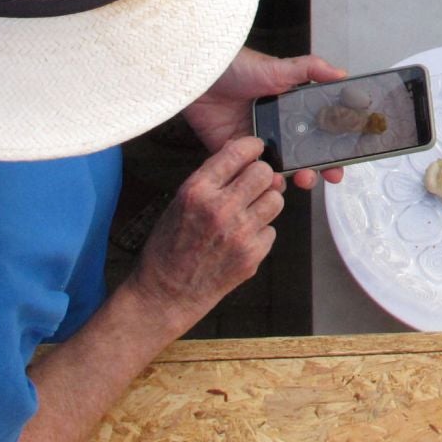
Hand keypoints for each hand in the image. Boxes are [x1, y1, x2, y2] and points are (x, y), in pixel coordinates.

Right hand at [128, 136, 284, 333]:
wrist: (165, 293)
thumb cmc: (169, 247)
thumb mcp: (180, 202)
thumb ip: (212, 179)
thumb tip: (243, 155)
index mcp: (197, 191)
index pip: (238, 153)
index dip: (252, 147)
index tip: (256, 149)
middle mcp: (221, 209)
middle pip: (265, 173)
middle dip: (261, 176)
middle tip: (251, 185)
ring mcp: (239, 233)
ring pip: (276, 199)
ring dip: (265, 202)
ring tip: (247, 213)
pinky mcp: (252, 255)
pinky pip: (271, 230)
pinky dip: (260, 232)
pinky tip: (241, 239)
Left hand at [184, 49, 349, 189]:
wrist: (203, 77)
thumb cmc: (240, 67)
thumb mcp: (280, 68)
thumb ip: (311, 69)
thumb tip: (341, 74)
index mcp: (292, 112)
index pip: (318, 136)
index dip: (332, 152)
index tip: (340, 165)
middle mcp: (278, 129)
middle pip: (303, 158)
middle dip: (315, 171)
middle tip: (321, 176)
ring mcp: (258, 142)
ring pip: (279, 169)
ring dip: (291, 178)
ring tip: (297, 179)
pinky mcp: (236, 152)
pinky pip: (251, 172)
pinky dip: (261, 181)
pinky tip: (268, 180)